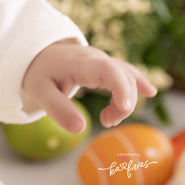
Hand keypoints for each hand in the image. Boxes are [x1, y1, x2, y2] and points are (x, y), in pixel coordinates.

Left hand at [21, 41, 157, 132]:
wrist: (34, 54)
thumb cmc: (38, 72)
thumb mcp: (39, 91)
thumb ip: (58, 109)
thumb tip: (80, 130)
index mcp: (78, 63)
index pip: (107, 69)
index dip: (121, 87)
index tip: (126, 107)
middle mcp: (94, 58)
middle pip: (122, 77)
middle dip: (122, 104)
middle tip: (106, 123)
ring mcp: (101, 60)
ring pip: (126, 76)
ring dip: (125, 100)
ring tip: (108, 120)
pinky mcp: (104, 65)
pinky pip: (124, 72)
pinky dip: (136, 82)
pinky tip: (150, 92)